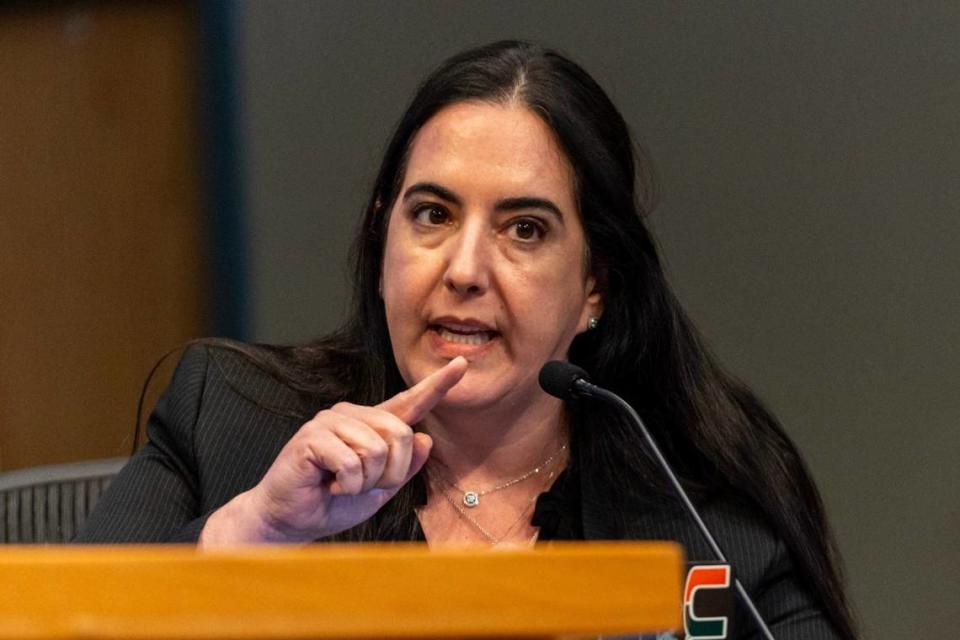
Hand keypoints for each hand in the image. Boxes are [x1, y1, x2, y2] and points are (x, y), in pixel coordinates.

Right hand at [199, 356, 467, 545]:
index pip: (410, 403)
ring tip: (341, 486)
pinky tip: (328, 486)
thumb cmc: (332, 503)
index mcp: (371, 425)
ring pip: (376, 450)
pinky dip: (346, 485)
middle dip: (391, 473)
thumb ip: (404, 468)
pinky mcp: (312, 437)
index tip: (462, 364)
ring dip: (364, 482)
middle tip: (362, 487)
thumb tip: (425, 439)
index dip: (438, 385)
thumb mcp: (379, 491)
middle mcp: (352, 415)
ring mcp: (330, 422)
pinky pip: (351, 463)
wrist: (290, 520)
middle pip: (401, 434)